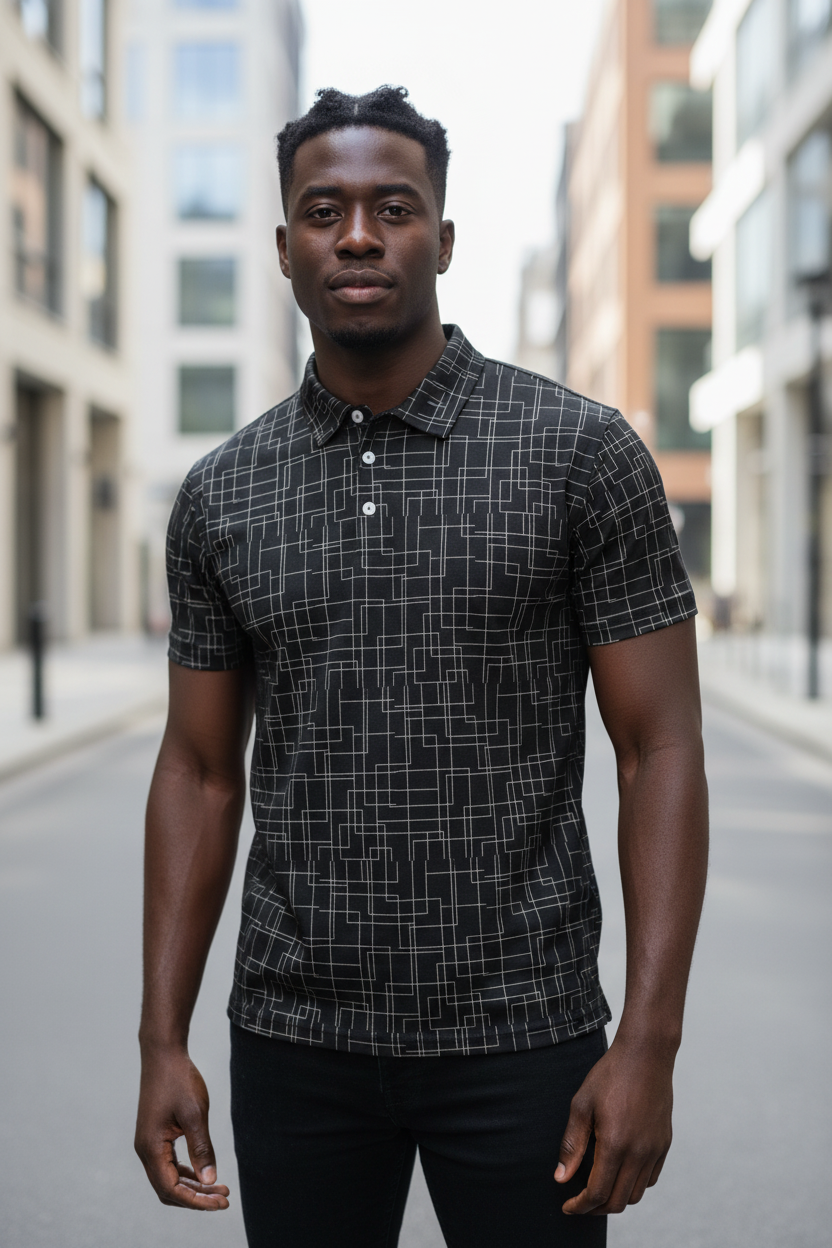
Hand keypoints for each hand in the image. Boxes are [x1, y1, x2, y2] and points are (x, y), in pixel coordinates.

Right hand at [135, 1047, 229, 1209]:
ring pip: (168, 1178)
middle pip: (168, 1189)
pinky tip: (203, 1172)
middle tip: (224, 1198)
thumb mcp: (195, 1114)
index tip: (222, 1202)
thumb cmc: (179, 1079)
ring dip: (192, 1186)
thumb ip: (202, 1149)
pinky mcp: (154, 1135)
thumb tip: (210, 1181)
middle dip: (196, 1198)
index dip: (197, 1201)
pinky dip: (186, 1172)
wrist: (163, 1053)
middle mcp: (145, 1150)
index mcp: (151, 1148)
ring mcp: (148, 1143)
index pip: (172, 1189)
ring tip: (219, 1189)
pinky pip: (168, 1164)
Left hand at [554, 1038, 673, 1214]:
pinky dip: (634, 1185)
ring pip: (636, 1194)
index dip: (580, 1206)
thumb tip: (561, 1177)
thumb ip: (571, 1145)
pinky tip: (619, 1172)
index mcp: (615, 1144)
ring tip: (598, 1188)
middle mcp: (639, 1152)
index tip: (568, 1206)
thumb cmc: (610, 1075)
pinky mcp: (664, 1143)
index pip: (598, 1193)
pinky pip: (650, 1178)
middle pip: (618, 1201)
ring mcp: (655, 1149)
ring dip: (615, 1198)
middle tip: (580, 1201)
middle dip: (595, 1208)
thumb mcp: (581, 1105)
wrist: (646, 1054)